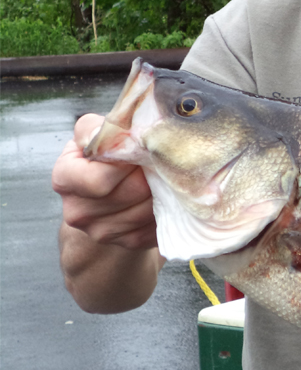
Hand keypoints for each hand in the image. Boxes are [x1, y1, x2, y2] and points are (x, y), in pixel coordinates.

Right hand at [52, 114, 156, 250]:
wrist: (111, 186)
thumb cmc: (106, 153)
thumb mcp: (96, 131)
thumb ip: (101, 128)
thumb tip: (119, 133)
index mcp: (65, 178)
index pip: (100, 179)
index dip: (128, 162)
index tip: (141, 148)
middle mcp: (76, 211)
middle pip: (131, 193)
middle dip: (151, 173)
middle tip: (160, 160)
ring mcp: (100, 232)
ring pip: (147, 209)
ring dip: (163, 190)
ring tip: (162, 175)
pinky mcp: (126, 242)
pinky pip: (155, 226)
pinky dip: (166, 209)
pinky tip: (163, 195)